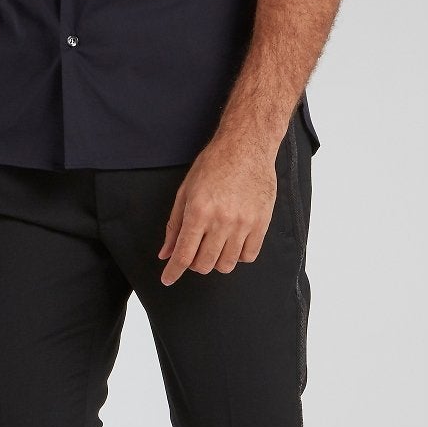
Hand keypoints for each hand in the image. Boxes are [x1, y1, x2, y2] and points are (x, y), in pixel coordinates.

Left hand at [157, 137, 278, 284]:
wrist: (247, 147)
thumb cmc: (214, 165)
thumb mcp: (185, 191)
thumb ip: (175, 225)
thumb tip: (166, 253)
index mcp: (199, 212)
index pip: (183, 254)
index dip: (173, 271)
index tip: (168, 279)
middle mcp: (222, 221)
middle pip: (204, 264)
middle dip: (193, 264)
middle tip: (193, 252)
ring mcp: (244, 224)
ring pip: (227, 264)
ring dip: (215, 261)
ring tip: (213, 245)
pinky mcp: (261, 223)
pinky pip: (249, 256)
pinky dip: (238, 256)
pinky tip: (232, 242)